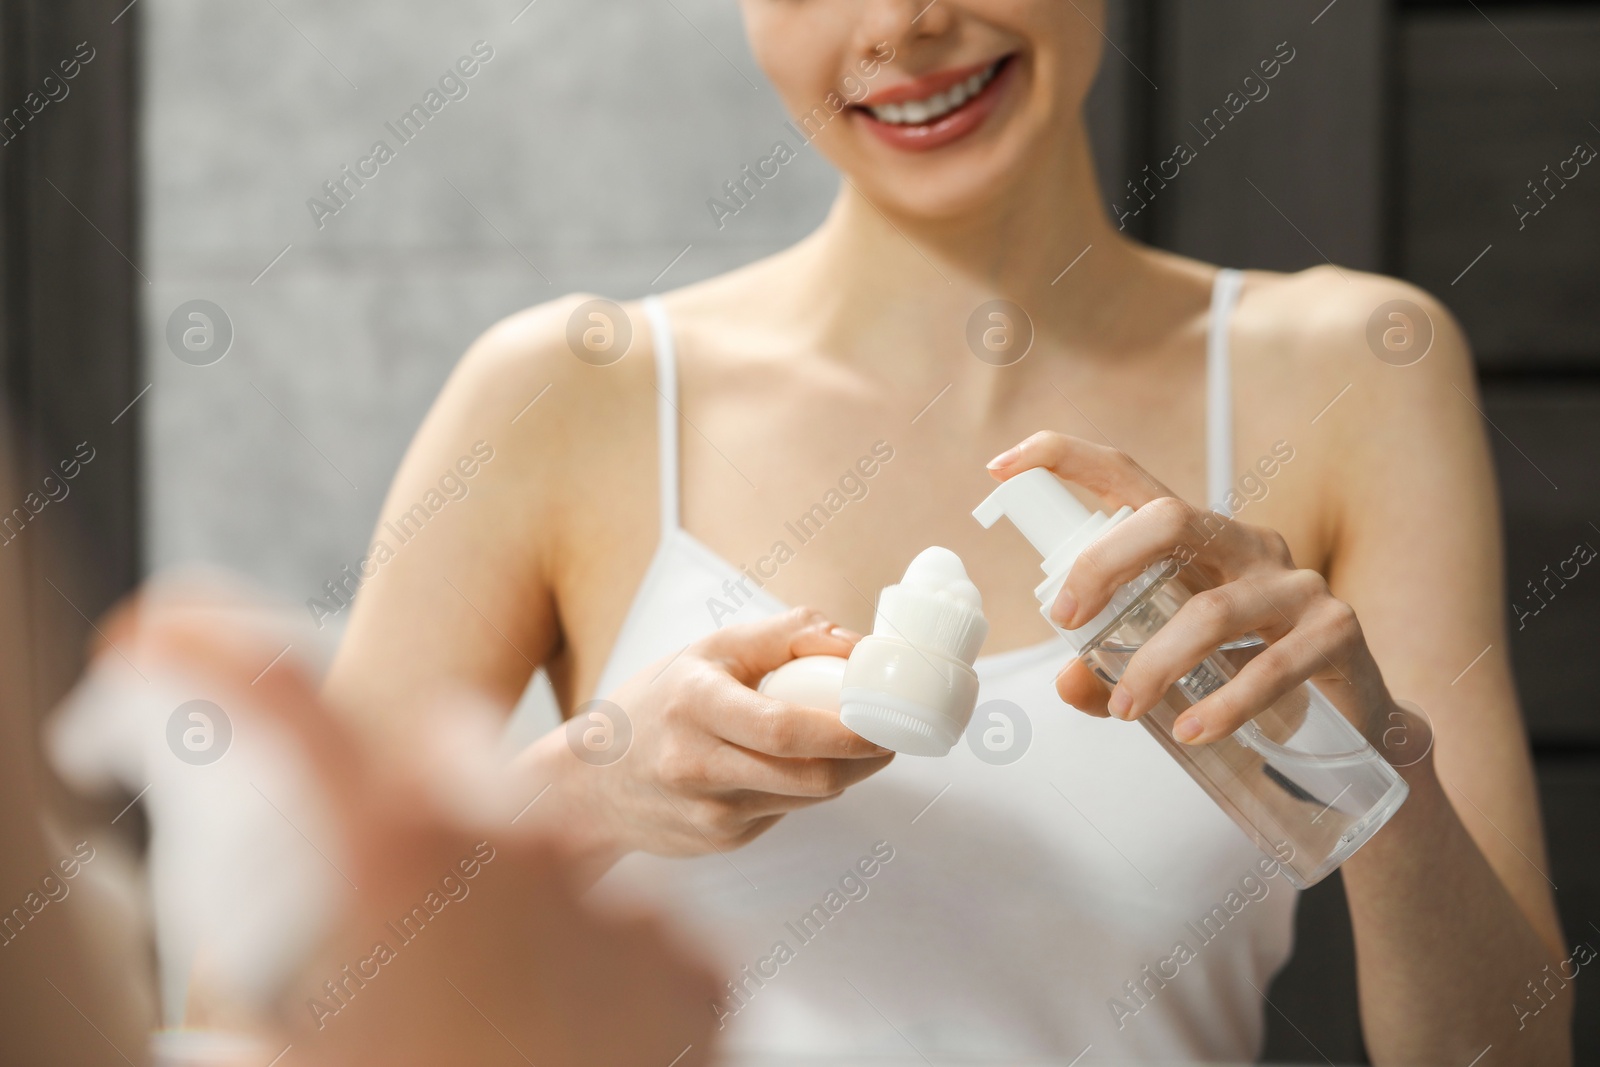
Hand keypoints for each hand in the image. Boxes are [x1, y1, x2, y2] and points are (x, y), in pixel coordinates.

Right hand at [113, 577, 720, 1066]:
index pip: (288, 707)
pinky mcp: (690, 959)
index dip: (214, 654)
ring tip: (498, 997)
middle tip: (397, 877)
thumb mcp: (310, 1037)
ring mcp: (616, 898)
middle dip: (419, 784)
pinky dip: (604, 970)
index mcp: (397, 857)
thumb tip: (241, 991)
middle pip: (454, 747)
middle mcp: (519, 848)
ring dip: (522, 897)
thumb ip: (271, 985)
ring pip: (557, 853)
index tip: (166, 628)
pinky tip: (577, 1032)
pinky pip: (636, 934)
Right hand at [556, 607, 893, 857]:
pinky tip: (792, 769)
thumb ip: (786, 636)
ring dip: (843, 774)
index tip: (885, 720)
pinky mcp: (718, 840)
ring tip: (854, 746)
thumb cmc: (659, 704)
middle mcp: (697, 764)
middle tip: (890, 737)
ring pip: (805, 797)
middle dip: (864, 761)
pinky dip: (803, 790)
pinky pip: (783, 812)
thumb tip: (856, 644)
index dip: (846, 732)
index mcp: (696, 704)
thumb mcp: (711, 651)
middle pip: (809, 776)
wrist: (592, 781)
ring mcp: (708, 811)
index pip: (785, 729)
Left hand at [988, 432, 1402, 748]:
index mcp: (1196, 541)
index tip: (998, 468)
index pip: (1128, 477)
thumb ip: (1111, 673)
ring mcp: (1295, 584)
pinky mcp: (1336, 630)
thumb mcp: (1170, 671)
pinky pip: (1272, 664)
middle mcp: (1245, 545)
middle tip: (1065, 623)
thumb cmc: (1247, 678)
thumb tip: (1069, 681)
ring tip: (1124, 709)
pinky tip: (1191, 729)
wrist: (1356, 725)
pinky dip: (1223, 703)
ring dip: (1156, 663)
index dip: (1063, 458)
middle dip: (1103, 563)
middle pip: (1168, 520)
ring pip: (1212, 610)